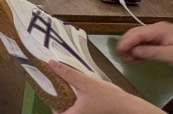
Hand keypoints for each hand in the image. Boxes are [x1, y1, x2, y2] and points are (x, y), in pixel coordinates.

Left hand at [48, 61, 164, 113]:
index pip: (53, 109)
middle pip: (59, 106)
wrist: (127, 106)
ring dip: (63, 94)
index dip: (47, 98)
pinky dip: (72, 96)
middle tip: (51, 78)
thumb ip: (68, 73)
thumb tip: (50, 63)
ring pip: (68, 105)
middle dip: (55, 93)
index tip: (44, 84)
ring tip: (59, 79)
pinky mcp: (89, 111)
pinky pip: (75, 104)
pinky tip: (72, 85)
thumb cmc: (108, 98)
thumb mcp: (86, 83)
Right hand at [118, 22, 172, 70]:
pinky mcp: (161, 41)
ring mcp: (159, 35)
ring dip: (132, 48)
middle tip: (119, 56)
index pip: (137, 33)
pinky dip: (139, 50)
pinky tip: (136, 58)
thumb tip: (134, 51)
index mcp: (159, 30)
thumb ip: (151, 52)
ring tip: (126, 59)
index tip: (118, 50)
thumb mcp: (171, 55)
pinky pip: (146, 44)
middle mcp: (157, 29)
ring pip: (139, 39)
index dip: (126, 42)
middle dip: (126, 44)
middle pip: (135, 34)